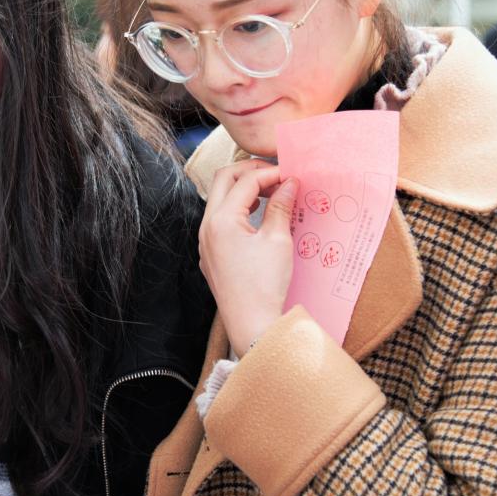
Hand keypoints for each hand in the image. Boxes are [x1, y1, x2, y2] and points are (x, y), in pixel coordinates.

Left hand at [199, 160, 298, 356]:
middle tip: (276, 175)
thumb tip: (289, 183)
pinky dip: (237, 209)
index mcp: (221, 220)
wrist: (251, 323)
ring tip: (270, 192)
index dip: (270, 173)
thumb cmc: (264, 285)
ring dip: (242, 189)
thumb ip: (281, 206)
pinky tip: (257, 215)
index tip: (291, 175)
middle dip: (250, 172)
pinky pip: (219, 220)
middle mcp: (207, 227)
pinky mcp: (210, 254)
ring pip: (218, 199)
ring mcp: (205, 241)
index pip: (245, 181)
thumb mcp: (278, 240)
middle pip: (223, 180)